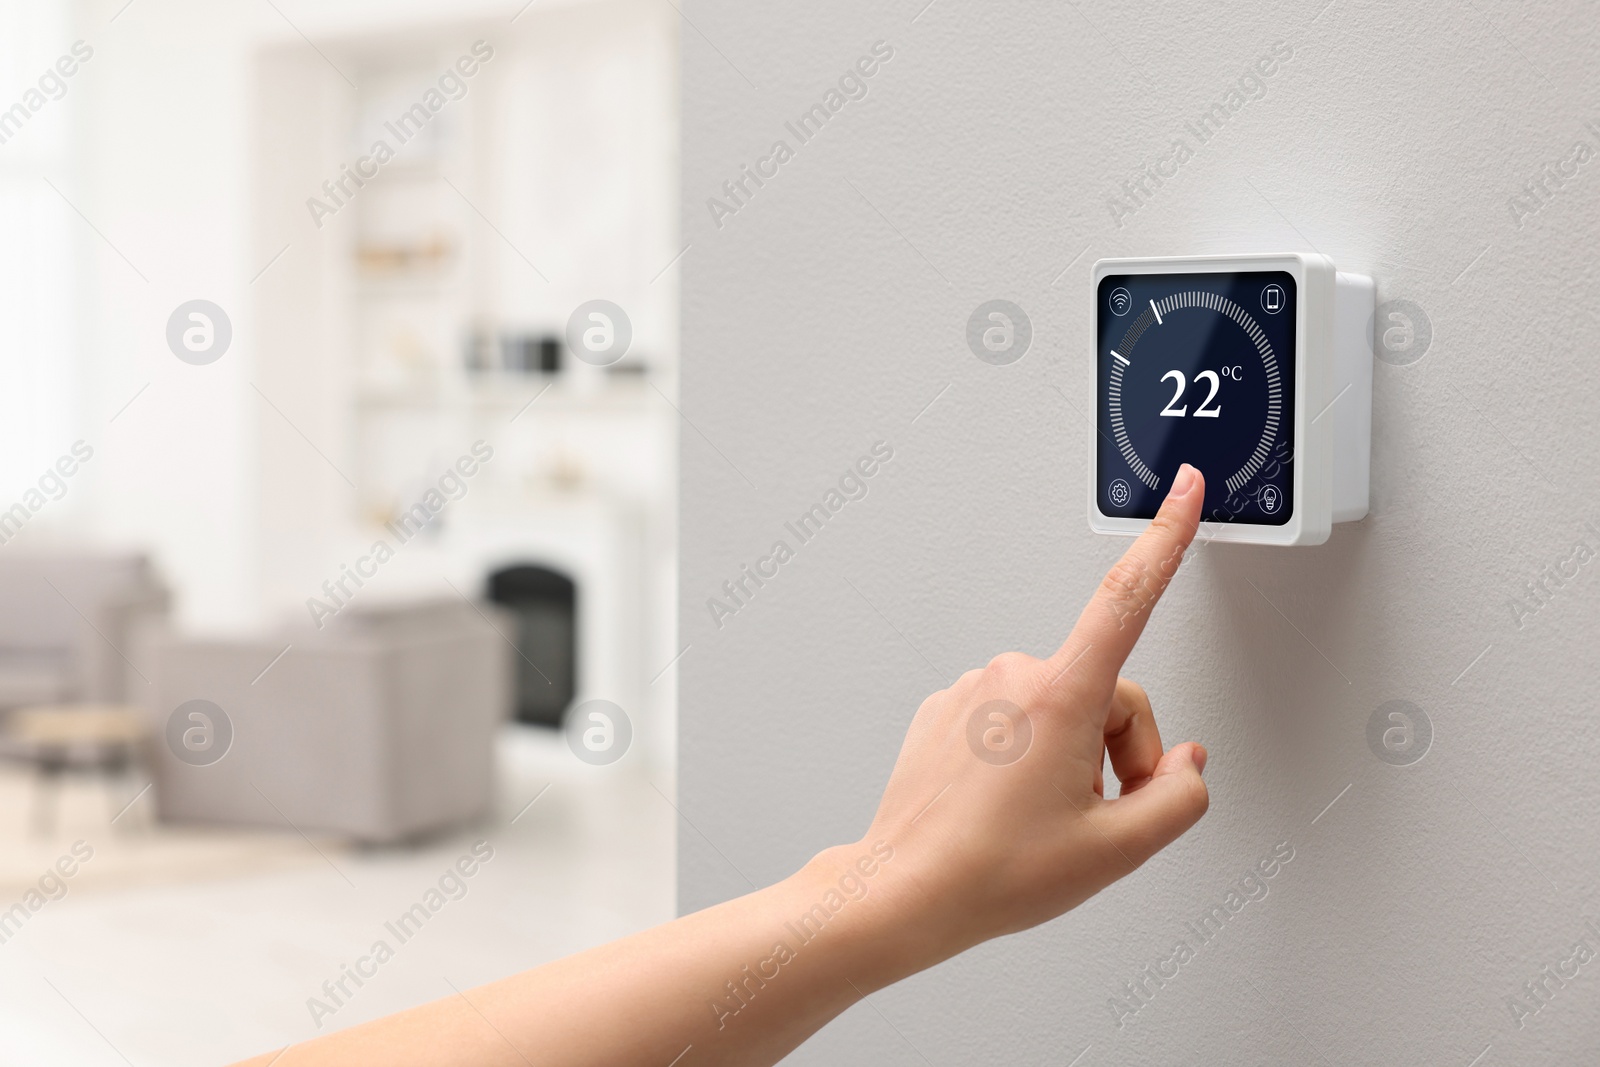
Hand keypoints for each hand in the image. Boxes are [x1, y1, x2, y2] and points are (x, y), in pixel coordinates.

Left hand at [846, 464, 1209, 981]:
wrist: (903, 890)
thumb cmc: (992, 871)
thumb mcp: (1118, 851)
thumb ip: (1179, 799)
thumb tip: (1185, 767)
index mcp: (1060, 695)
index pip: (1128, 597)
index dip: (1166, 539)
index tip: (1182, 491)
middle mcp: (1012, 676)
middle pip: (1109, 693)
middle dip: (1120, 751)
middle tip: (1098, 816)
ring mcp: (973, 689)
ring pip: (1061, 708)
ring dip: (1072, 756)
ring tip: (1043, 818)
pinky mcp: (946, 708)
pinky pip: (1014, 719)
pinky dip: (1026, 755)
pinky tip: (1007, 805)